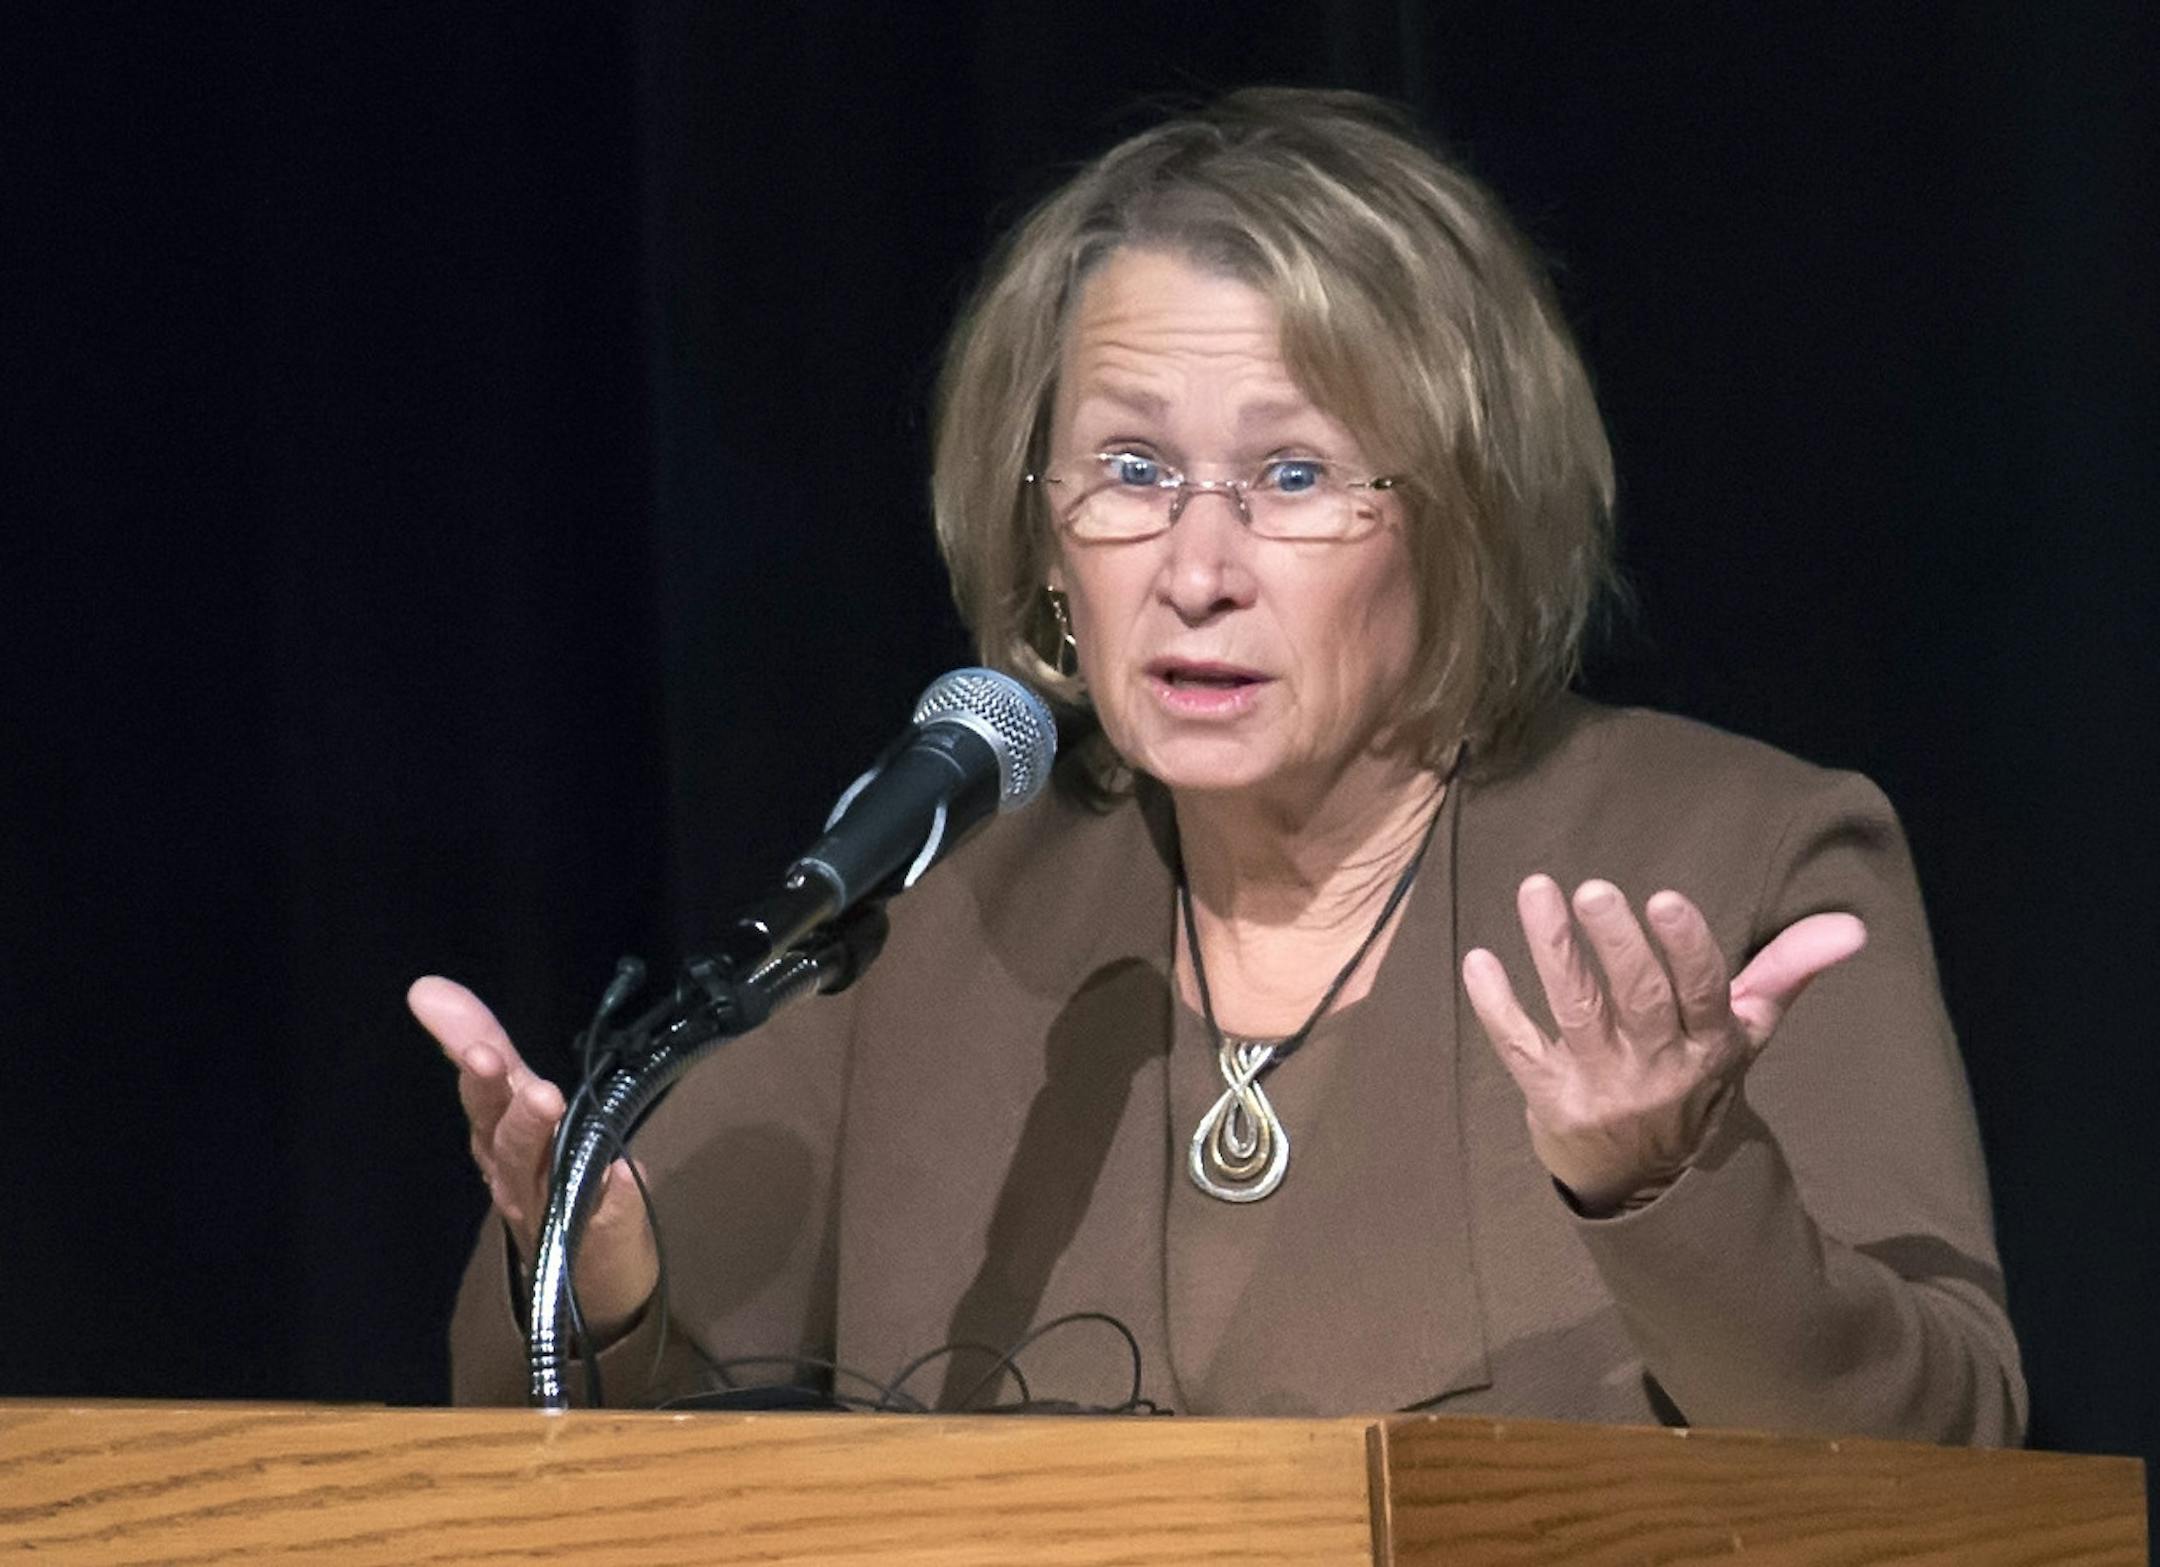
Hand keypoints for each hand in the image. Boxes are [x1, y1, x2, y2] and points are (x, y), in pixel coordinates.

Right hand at [409, 975, 659, 1337]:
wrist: (591, 1283)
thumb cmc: (556, 1183)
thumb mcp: (524, 1112)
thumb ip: (492, 1056)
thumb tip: (429, 988)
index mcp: (500, 1138)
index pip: (482, 1083)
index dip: (463, 1040)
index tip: (432, 998)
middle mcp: (516, 1173)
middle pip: (499, 1130)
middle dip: (491, 1093)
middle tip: (488, 1058)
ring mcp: (554, 1207)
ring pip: (536, 1170)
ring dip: (536, 1132)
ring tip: (546, 1097)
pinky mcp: (600, 1235)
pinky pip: (606, 1214)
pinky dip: (612, 1194)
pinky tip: (619, 1174)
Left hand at [1461, 876, 1865, 1213]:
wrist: (1651, 1185)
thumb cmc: (1697, 1082)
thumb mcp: (1746, 1033)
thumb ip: (1787, 971)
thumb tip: (1852, 925)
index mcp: (1711, 1045)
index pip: (1704, 993)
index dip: (1686, 948)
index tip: (1664, 898)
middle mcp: (1658, 1066)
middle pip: (1637, 1000)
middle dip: (1616, 944)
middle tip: (1594, 889)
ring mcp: (1602, 1085)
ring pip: (1576, 1012)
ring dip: (1554, 951)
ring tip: (1536, 890)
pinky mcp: (1552, 1100)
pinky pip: (1519, 1048)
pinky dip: (1496, 1005)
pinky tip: (1479, 959)